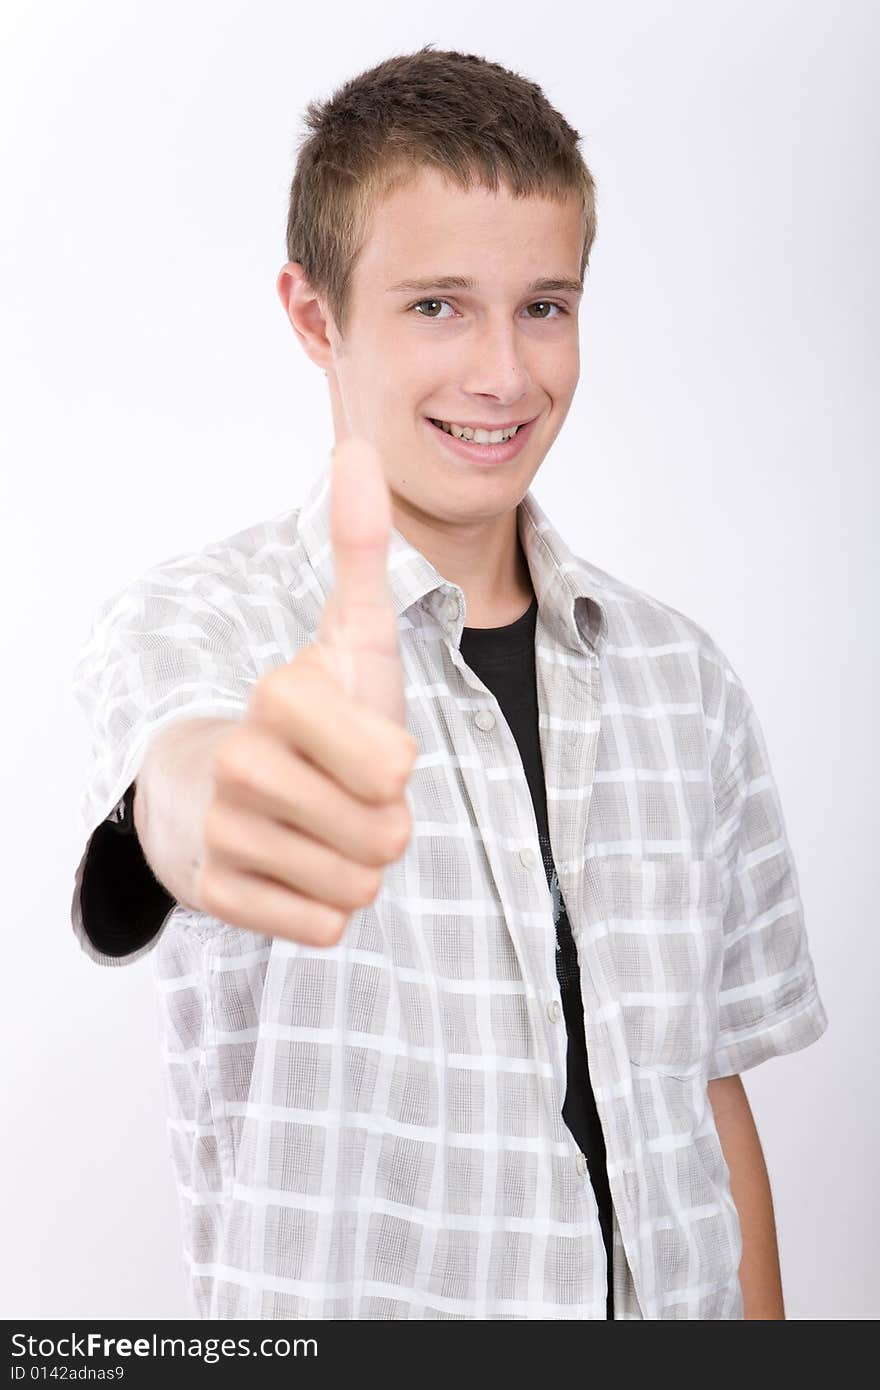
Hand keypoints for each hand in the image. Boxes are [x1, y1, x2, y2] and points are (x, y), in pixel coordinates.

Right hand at [196, 438, 418, 944]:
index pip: (395, 770)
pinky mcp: (217, 896)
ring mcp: (223, 833)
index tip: (359, 742)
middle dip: (384, 823)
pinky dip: (325, 907)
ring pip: (357, 888)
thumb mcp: (350, 635)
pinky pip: (322, 928)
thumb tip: (359, 446)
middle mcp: (244, 762)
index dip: (396, 766)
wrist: (221, 788)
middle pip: (383, 837)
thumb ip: (361, 549)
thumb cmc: (312, 713)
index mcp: (283, 694)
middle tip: (347, 794)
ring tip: (322, 826)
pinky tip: (295, 867)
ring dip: (358, 866)